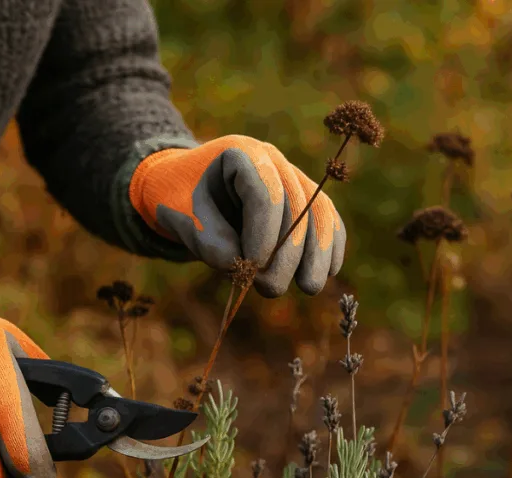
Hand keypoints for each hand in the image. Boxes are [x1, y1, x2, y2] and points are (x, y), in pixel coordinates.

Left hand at [129, 135, 345, 296]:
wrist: (185, 191)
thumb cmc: (181, 203)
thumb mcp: (182, 220)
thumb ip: (211, 242)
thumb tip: (251, 265)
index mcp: (240, 154)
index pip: (265, 194)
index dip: (265, 234)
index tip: (253, 267)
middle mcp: (273, 160)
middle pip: (295, 205)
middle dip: (288, 252)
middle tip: (269, 288)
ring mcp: (292, 176)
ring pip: (318, 211)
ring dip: (317, 253)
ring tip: (309, 287)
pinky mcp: (304, 198)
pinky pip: (326, 217)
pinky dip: (330, 244)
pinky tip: (327, 272)